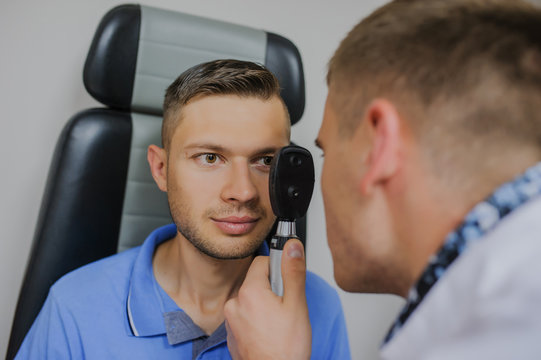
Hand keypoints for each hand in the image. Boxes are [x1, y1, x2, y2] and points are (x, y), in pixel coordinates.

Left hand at [224, 239, 310, 359]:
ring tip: (278, 324)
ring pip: (251, 300)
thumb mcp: (296, 304)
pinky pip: (246, 317)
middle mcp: (234, 304)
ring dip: (264, 306)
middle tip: (286, 308)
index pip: (262, 261)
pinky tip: (269, 334)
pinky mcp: (232, 335)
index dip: (278, 269)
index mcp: (249, 292)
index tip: (287, 283)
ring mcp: (231, 321)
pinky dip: (257, 321)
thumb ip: (293, 271)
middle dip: (272, 290)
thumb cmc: (286, 348)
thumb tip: (291, 245)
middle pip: (256, 281)